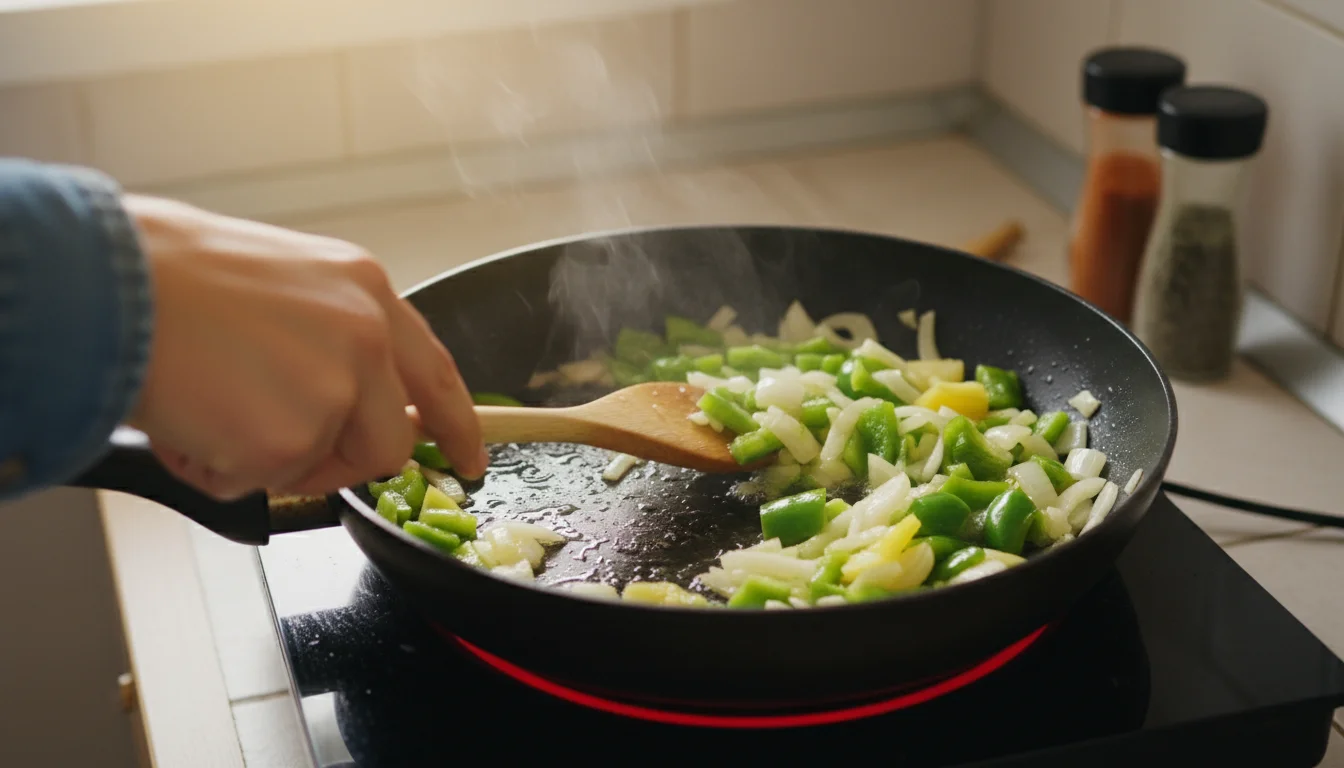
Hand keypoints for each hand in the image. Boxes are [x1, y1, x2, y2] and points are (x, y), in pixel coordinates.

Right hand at [123, 194, 486, 499]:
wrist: (109, 283)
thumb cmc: (170, 275)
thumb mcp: (283, 282)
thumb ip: (331, 336)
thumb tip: (346, 394)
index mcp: (365, 291)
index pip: (437, 374)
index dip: (459, 426)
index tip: (470, 460)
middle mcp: (365, 338)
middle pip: (387, 443)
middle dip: (337, 461)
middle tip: (274, 443)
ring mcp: (334, 390)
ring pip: (319, 466)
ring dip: (266, 458)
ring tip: (212, 406)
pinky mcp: (290, 438)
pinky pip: (259, 482)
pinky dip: (216, 467)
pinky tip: (188, 418)